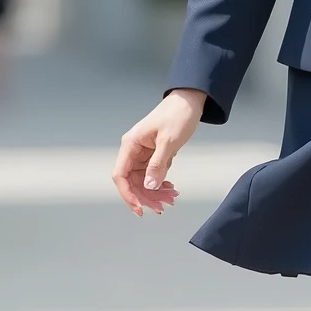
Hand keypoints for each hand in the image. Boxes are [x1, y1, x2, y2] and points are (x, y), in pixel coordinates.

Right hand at [112, 89, 205, 214]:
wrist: (189, 101)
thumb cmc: (178, 114)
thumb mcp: (169, 141)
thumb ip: (158, 164)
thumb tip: (148, 185)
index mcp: (131, 144)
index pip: (120, 175)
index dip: (127, 194)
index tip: (139, 208)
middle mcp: (133, 150)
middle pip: (132, 182)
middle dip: (146, 196)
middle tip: (161, 207)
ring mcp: (142, 153)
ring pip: (143, 181)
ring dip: (154, 193)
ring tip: (170, 199)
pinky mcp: (152, 155)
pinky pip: (152, 175)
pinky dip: (160, 184)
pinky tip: (170, 189)